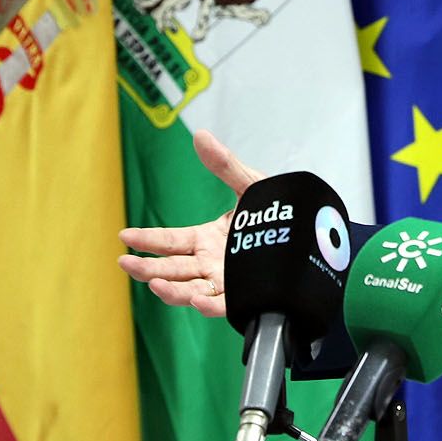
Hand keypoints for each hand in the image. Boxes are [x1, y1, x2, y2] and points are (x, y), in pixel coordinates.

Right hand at [117, 130, 265, 318]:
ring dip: (171, 289)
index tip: (125, 236)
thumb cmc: (280, 212)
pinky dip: (208, 305)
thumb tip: (201, 135)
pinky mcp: (245, 294)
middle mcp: (211, 263)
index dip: (147, 239)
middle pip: (173, 268)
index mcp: (207, 239)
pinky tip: (195, 300)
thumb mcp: (251, 185)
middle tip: (126, 262)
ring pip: (191, 289)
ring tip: (153, 283)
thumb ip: (225, 165)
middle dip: (147, 267)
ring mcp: (226, 281)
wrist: (315, 234)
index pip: (170, 241)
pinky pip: (223, 305)